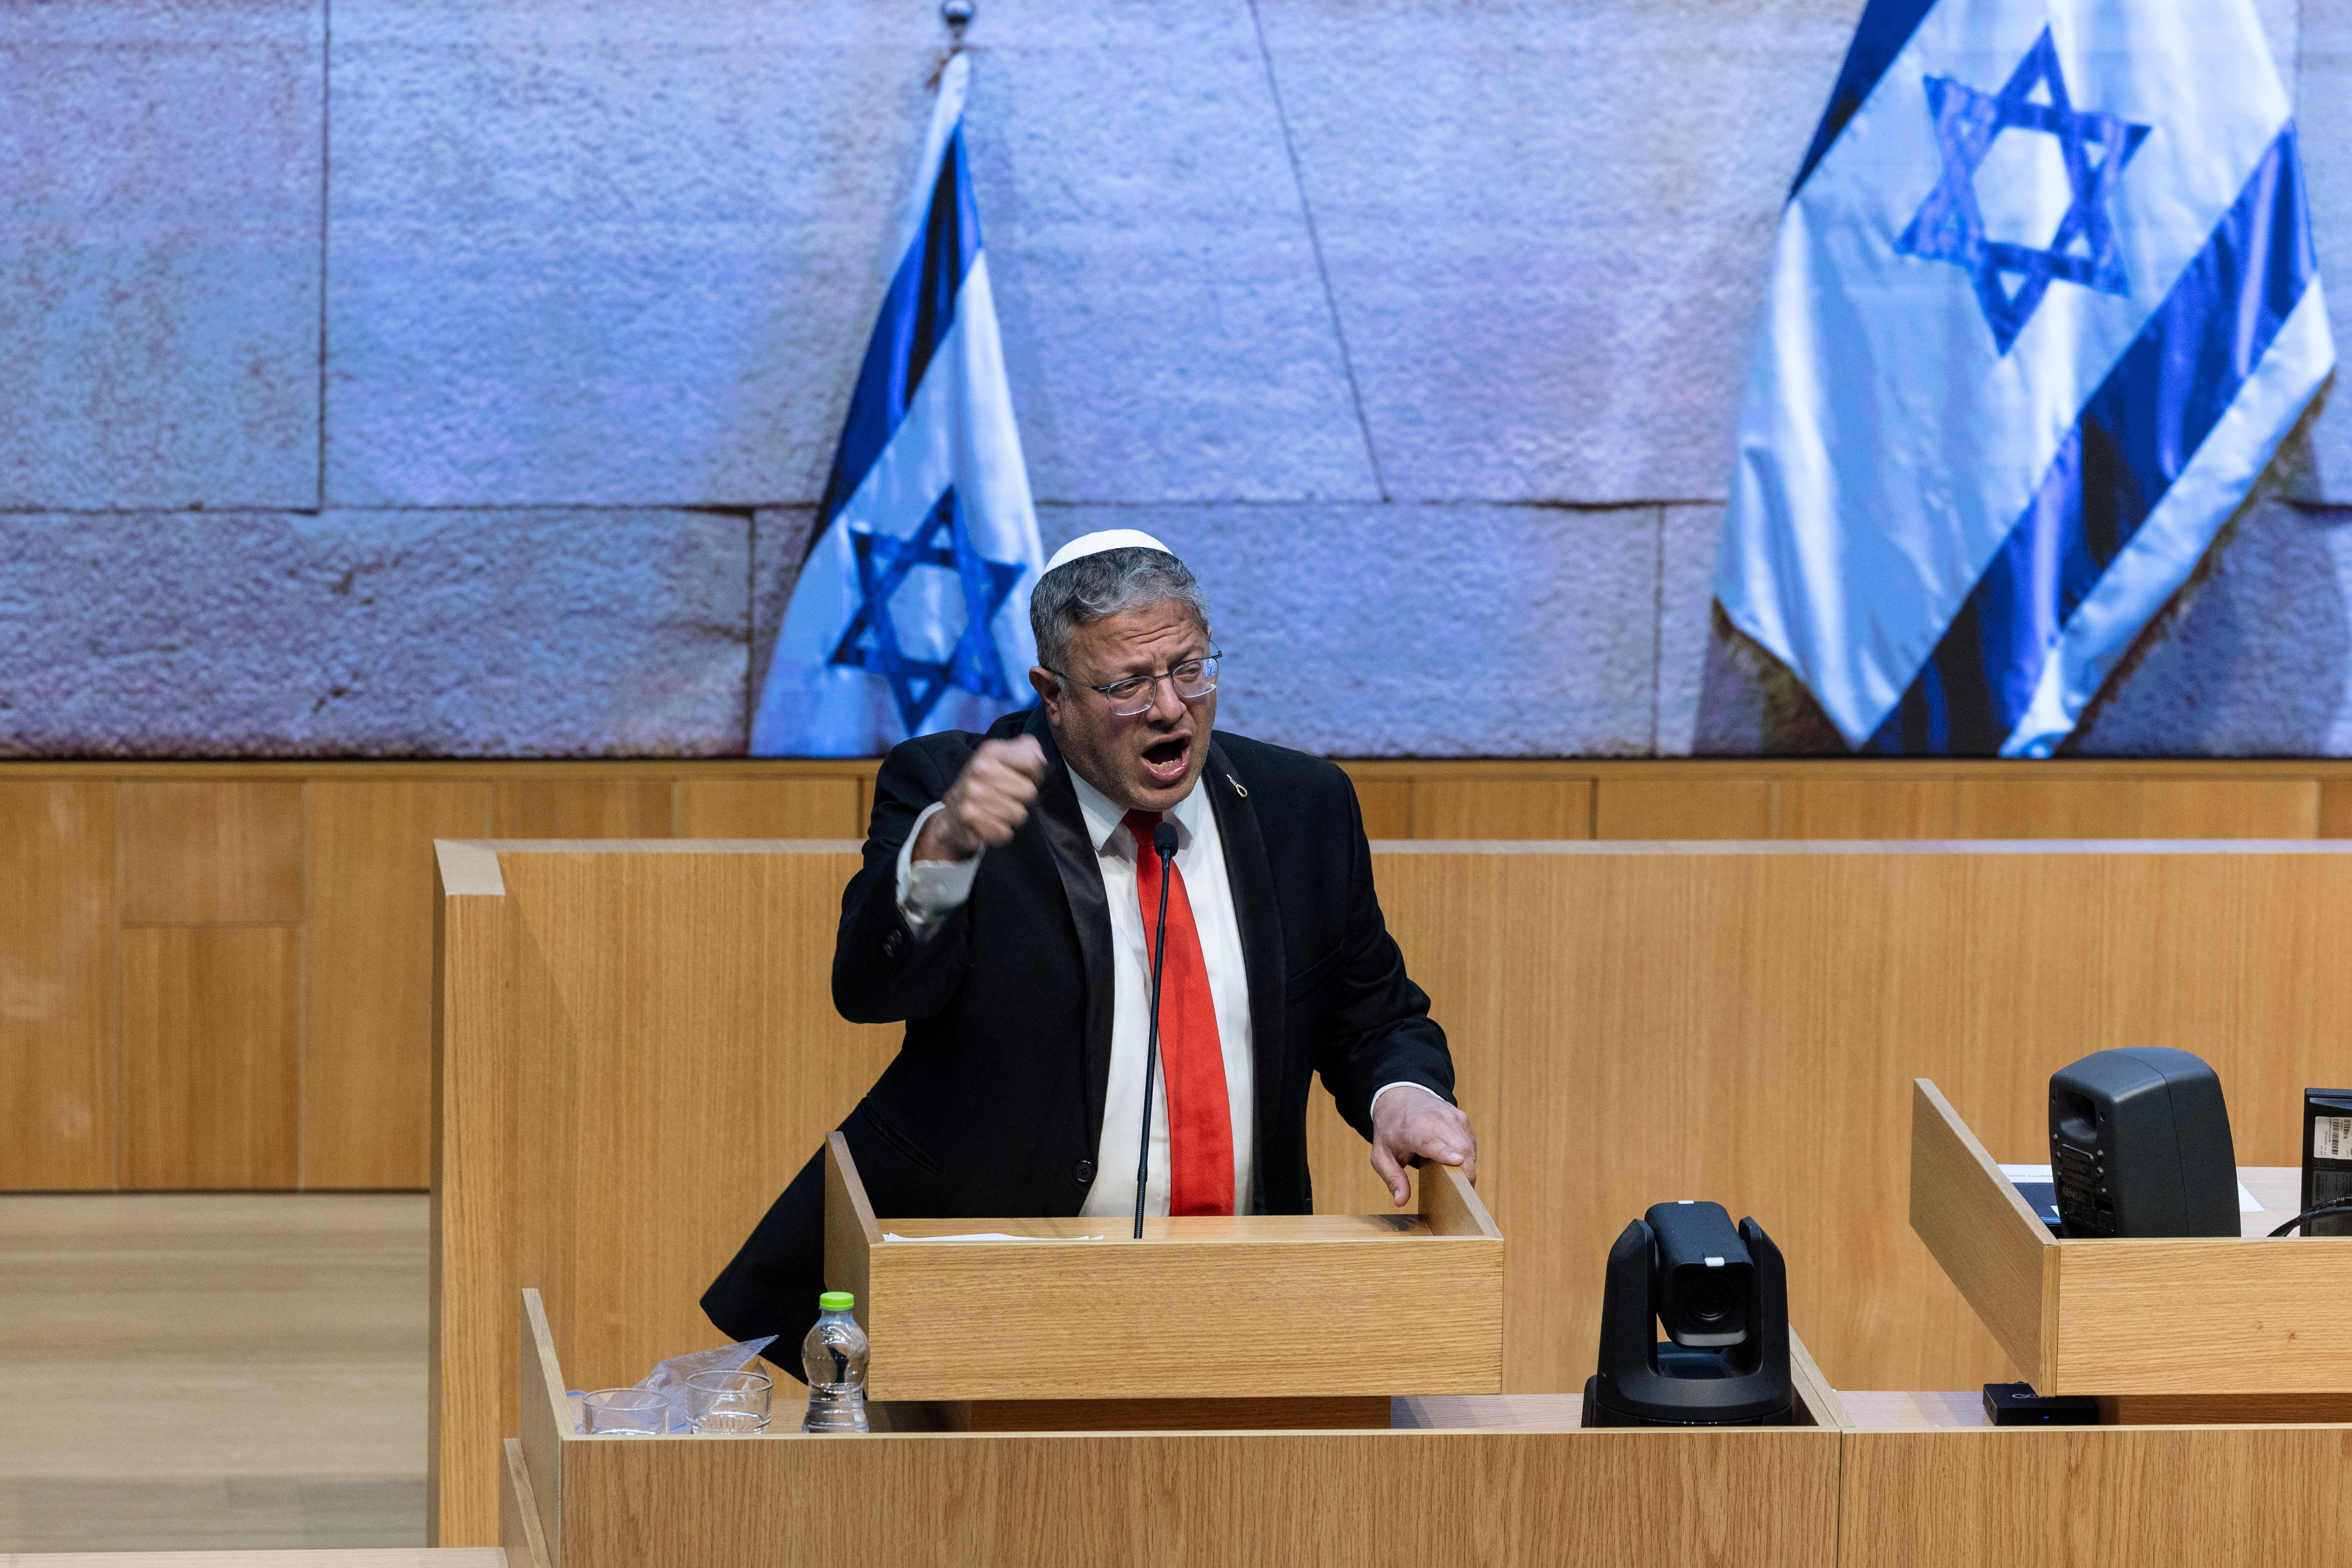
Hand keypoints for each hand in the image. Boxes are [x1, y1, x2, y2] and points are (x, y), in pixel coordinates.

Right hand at [912, 737, 1046, 860]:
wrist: (952, 814)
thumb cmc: (984, 783)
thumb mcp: (1002, 758)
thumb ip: (1028, 750)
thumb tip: (1042, 760)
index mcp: (990, 751)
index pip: (1032, 763)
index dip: (1033, 774)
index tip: (1019, 778)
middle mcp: (980, 770)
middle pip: (1029, 792)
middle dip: (1021, 798)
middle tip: (1004, 797)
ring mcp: (974, 794)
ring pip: (1019, 814)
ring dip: (1011, 816)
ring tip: (996, 810)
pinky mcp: (971, 819)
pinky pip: (1006, 832)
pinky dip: (1000, 831)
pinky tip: (988, 823)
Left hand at [1369, 1088, 1477, 1206]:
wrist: (1401, 1097)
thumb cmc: (1391, 1130)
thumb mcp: (1381, 1155)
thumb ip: (1392, 1178)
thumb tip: (1400, 1201)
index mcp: (1411, 1130)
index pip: (1430, 1141)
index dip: (1444, 1153)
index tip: (1457, 1162)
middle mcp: (1434, 1119)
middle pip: (1459, 1148)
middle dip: (1465, 1174)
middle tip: (1460, 1197)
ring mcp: (1451, 1116)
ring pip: (1469, 1148)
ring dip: (1467, 1168)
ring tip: (1453, 1178)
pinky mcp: (1462, 1117)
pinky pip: (1471, 1144)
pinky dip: (1467, 1157)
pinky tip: (1453, 1161)